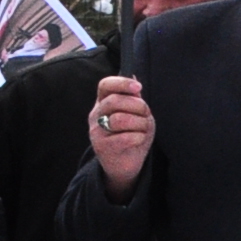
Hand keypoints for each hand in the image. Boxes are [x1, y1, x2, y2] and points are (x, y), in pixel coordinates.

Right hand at [87, 76, 151, 199]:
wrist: (126, 163)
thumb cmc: (133, 134)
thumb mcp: (136, 113)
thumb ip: (134, 97)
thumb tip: (134, 76)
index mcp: (103, 103)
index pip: (105, 85)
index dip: (122, 83)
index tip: (138, 87)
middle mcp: (96, 115)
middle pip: (115, 100)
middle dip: (139, 106)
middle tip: (145, 115)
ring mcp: (96, 131)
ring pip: (121, 119)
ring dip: (140, 124)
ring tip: (142, 130)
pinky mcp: (102, 147)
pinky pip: (127, 137)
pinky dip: (139, 138)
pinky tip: (138, 140)